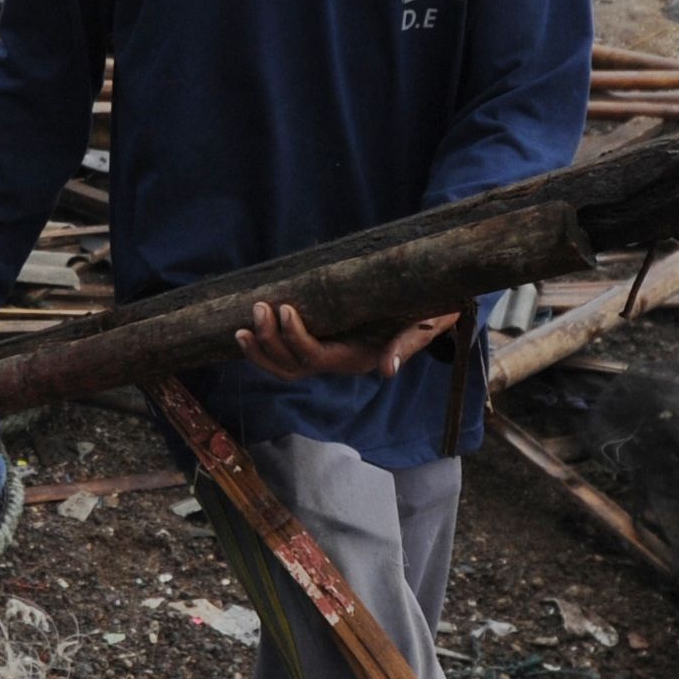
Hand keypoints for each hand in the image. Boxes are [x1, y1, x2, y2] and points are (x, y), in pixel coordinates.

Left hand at [232, 301, 456, 382]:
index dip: (296, 337)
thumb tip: (387, 371)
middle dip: (270, 342)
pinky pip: (287, 354)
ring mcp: (330, 353)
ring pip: (286, 366)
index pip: (317, 357)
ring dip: (261, 348)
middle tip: (258, 307)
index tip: (285, 307)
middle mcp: (340, 361)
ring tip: (244, 323)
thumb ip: (408, 344)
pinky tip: (249, 329)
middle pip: (294, 366)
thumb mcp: (427, 324)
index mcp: (359, 357)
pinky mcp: (324, 340)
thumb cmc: (432, 311)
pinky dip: (266, 345)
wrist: (435, 307)